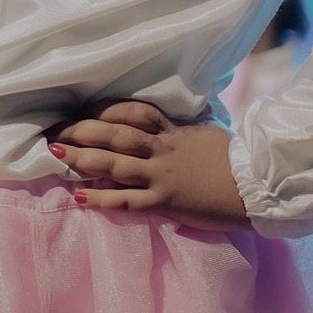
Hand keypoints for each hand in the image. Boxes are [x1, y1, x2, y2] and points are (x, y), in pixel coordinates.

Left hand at [49, 101, 252, 231]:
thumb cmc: (234, 162)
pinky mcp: (166, 201)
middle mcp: (162, 150)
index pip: (134, 112)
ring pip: (116, 164)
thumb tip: (168, 128)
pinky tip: (79, 199)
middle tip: (54, 131)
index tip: (83, 112)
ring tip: (55, 155)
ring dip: (83, 159)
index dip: (105, 111)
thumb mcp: (206, 135)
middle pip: (115, 135)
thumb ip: (181, 132)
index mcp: (173, 131)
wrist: (258, 188)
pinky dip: (102, 200)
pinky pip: (128, 200)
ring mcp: (162, 175)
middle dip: (82, 131)